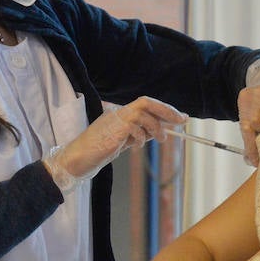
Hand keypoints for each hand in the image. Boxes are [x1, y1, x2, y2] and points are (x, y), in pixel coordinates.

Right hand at [43, 97, 184, 190]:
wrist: (77, 159)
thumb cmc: (98, 151)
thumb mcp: (124, 141)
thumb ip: (140, 133)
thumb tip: (163, 130)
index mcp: (120, 114)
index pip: (146, 104)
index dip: (165, 109)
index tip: (180, 117)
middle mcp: (118, 112)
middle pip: (147, 102)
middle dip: (167, 110)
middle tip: (182, 120)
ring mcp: (115, 119)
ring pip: (143, 113)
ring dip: (157, 127)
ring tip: (161, 139)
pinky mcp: (113, 129)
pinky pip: (135, 126)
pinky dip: (142, 136)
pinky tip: (137, 147)